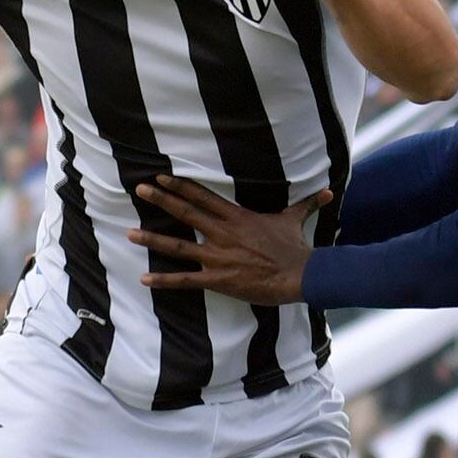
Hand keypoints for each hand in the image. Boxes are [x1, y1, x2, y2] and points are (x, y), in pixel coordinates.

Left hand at [127, 176, 329, 304]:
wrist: (300, 275)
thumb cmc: (295, 248)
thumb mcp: (296, 220)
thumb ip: (306, 204)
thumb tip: (327, 191)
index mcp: (236, 217)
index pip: (202, 196)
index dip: (180, 185)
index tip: (161, 177)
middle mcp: (223, 233)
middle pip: (186, 212)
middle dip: (160, 199)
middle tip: (139, 189)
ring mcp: (218, 256)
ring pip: (179, 245)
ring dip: (153, 238)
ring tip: (130, 232)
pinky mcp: (218, 279)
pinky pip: (186, 280)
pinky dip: (164, 280)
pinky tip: (144, 278)